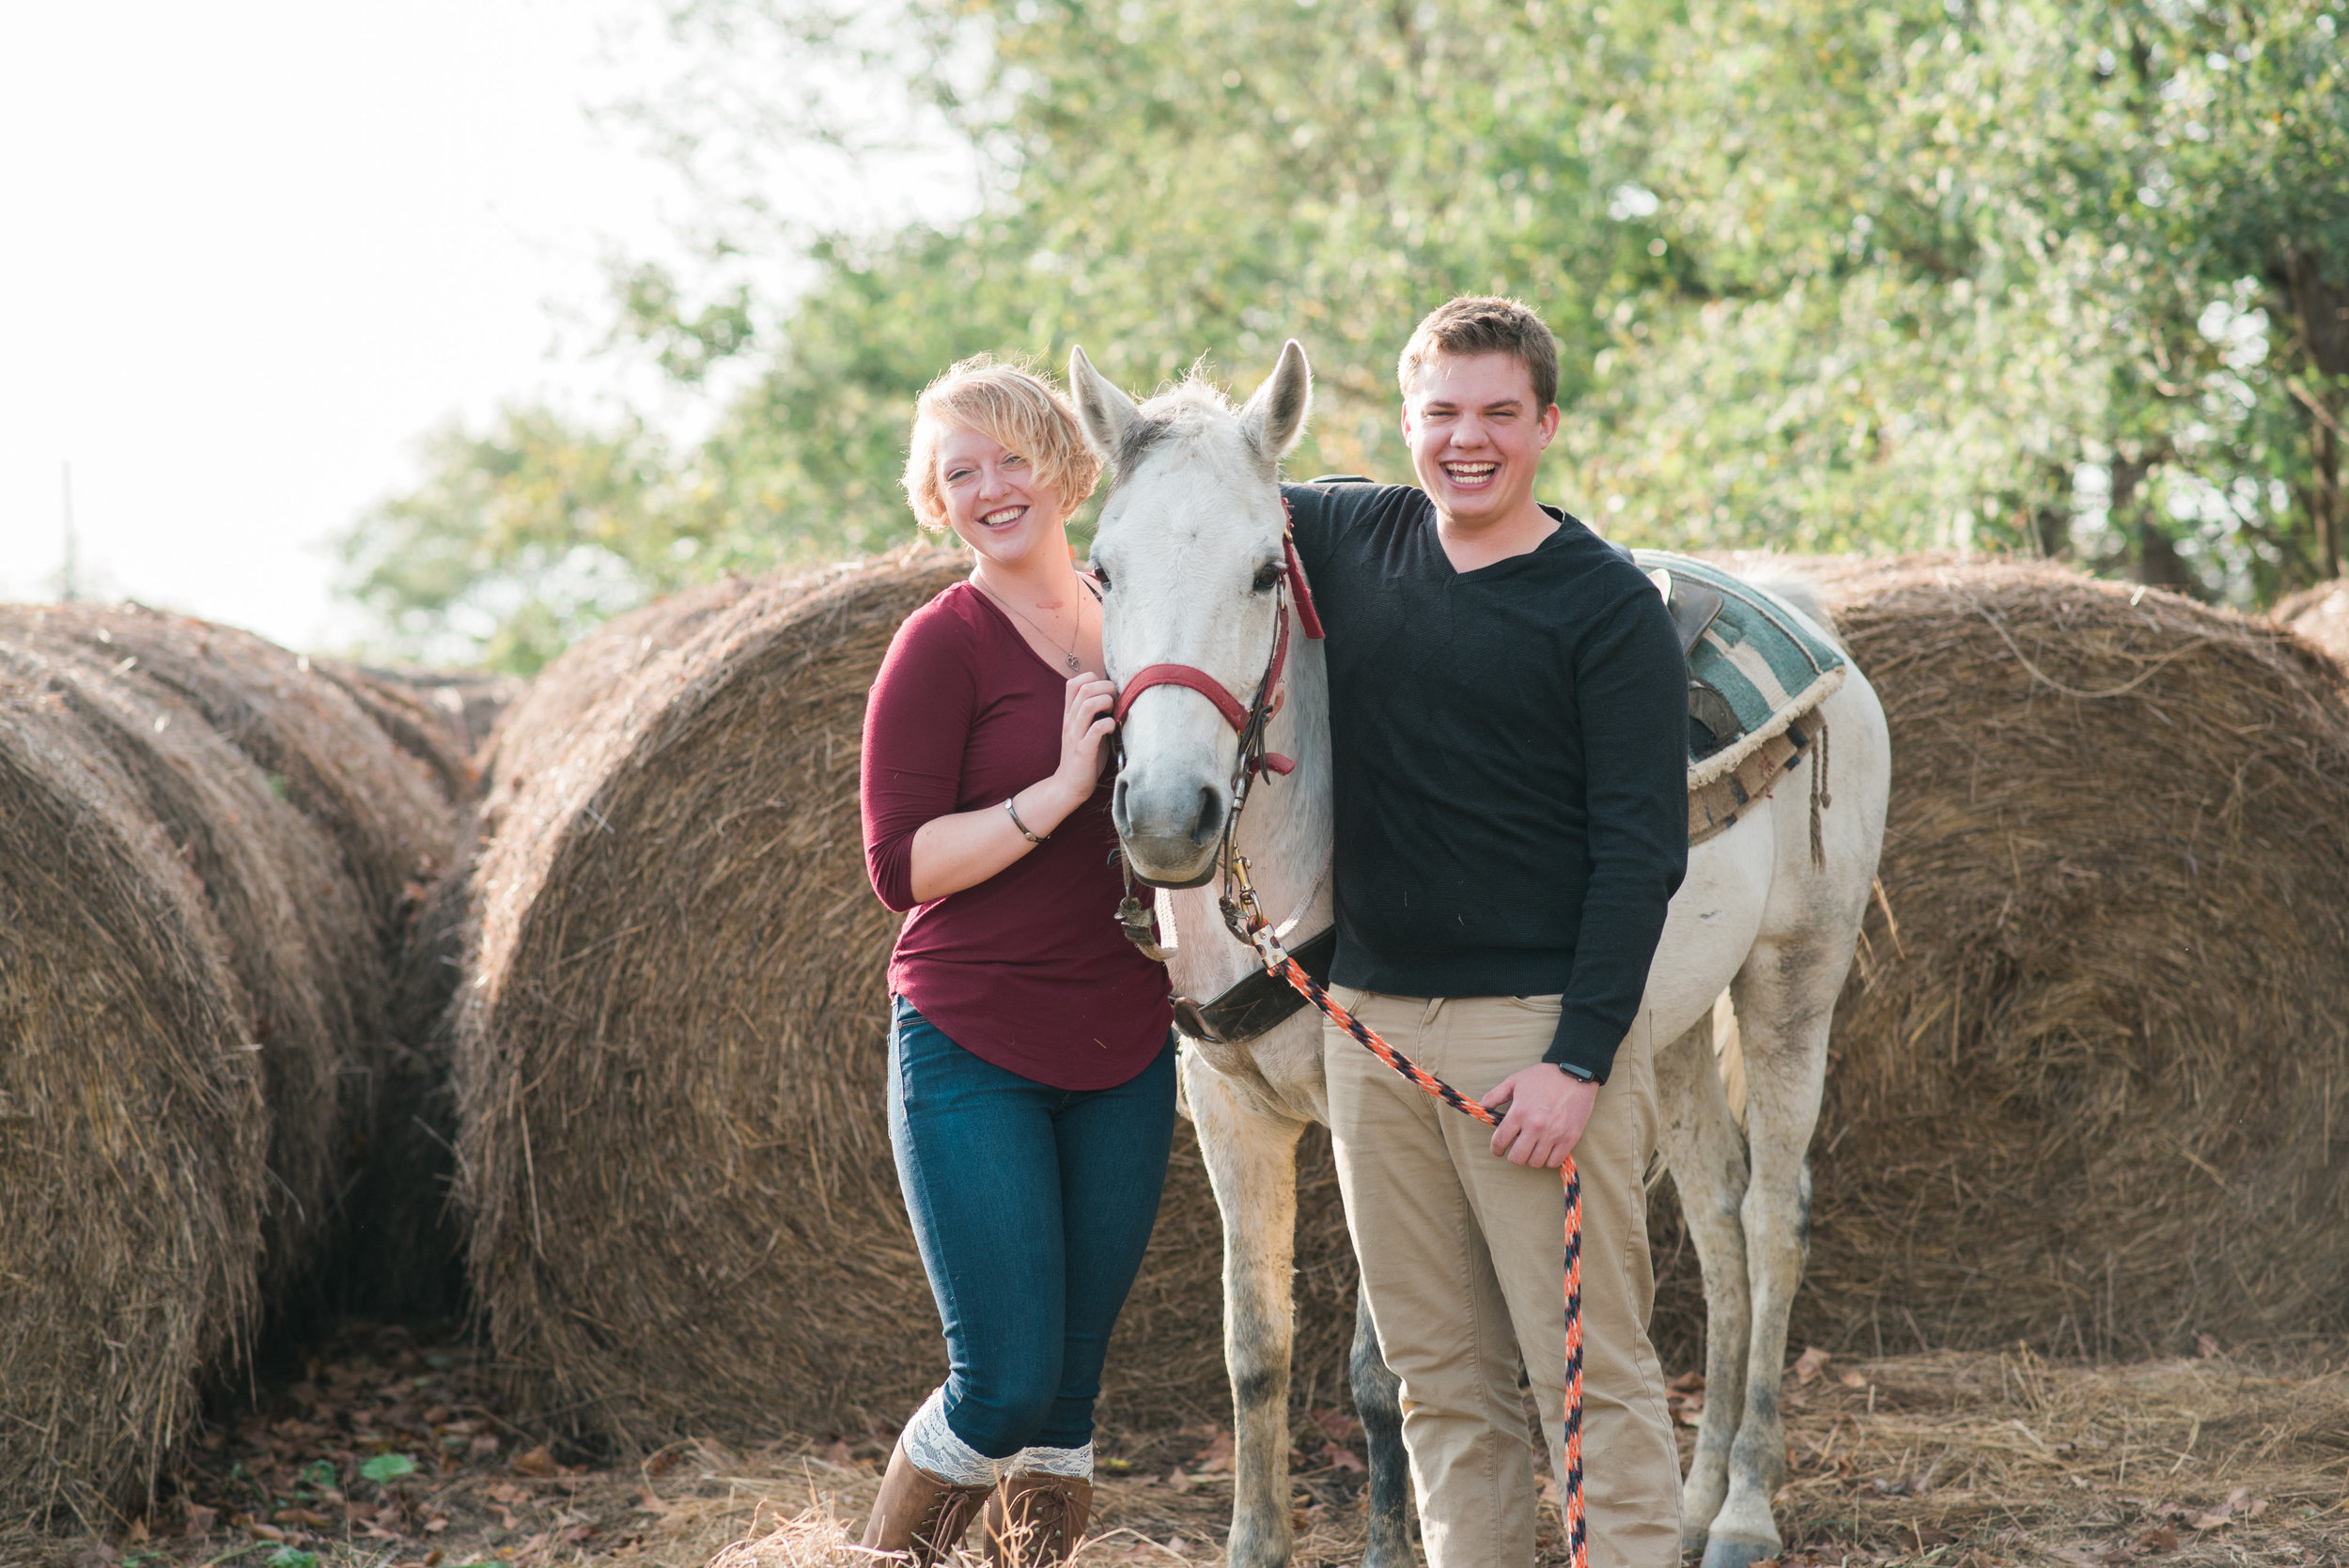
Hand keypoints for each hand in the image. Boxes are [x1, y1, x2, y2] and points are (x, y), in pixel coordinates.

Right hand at [1049, 674, 1117, 803]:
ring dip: (1106, 702)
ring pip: (1088, 705)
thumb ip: (1095, 714)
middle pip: (1084, 688)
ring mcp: (1075, 735)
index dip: (1093, 679)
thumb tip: (1117, 698)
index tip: (1106, 691)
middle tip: (1115, 700)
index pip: (1074, 682)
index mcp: (1070, 714)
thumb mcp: (1086, 730)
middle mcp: (1070, 721)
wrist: (1068, 786)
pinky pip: (1096, 729)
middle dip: (1106, 688)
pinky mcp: (1083, 751)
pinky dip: (1108, 724)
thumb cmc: (1083, 757)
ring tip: (1113, 711)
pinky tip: (1112, 728)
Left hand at [1485, 1066, 1598, 1168]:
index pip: (1500, 1141)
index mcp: (1519, 1113)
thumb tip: (1481, 1106)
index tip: (1498, 1150)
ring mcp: (1553, 1134)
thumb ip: (1495, 1095)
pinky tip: (1547, 1150)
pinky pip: (1554, 1162)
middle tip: (1516, 1149)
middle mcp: (1535, 1126)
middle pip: (1517, 1158)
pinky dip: (1548, 1160)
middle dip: (1513, 1155)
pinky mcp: (1570, 1138)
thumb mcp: (1514, 1081)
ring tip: (1532, 1149)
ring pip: (1535, 1163)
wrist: (1574, 1072)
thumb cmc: (1543, 1076)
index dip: (1496, 1149)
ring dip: (1531, 1158)